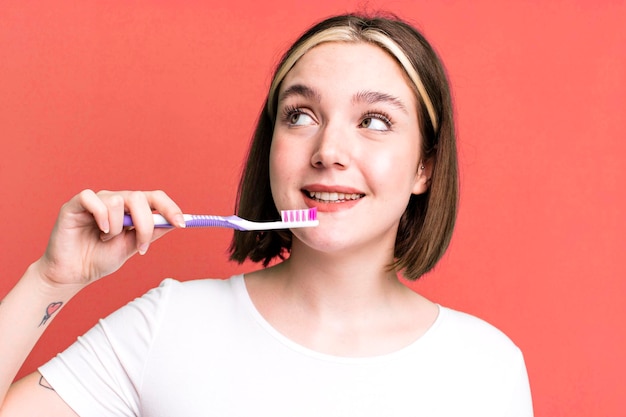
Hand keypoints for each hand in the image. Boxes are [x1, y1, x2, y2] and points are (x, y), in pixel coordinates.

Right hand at [34, 189, 183, 288]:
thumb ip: (151, 233)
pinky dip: (101, 217)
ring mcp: (96, 200)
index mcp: (131, 209)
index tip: (182, 224)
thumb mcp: (132, 247)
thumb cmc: (100, 258)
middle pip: (140, 197)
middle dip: (145, 225)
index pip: (155, 198)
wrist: (73, 274)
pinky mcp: (75, 204)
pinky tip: (99, 231)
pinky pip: (93, 199)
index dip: (170, 208)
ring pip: (118, 202)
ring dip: (117, 228)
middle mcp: (115, 200)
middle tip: (141, 247)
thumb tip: (174, 223)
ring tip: (106, 239)